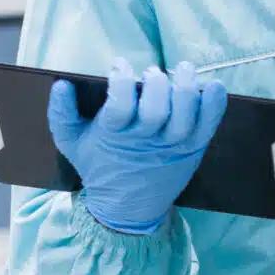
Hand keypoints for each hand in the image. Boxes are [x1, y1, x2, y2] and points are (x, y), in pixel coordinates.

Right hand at [47, 58, 228, 233]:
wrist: (126, 207)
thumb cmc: (99, 165)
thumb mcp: (71, 142)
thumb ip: (61, 114)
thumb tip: (60, 85)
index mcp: (113, 137)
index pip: (120, 107)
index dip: (122, 83)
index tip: (120, 66)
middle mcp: (144, 142)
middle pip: (156, 111)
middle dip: (156, 85)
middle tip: (153, 73)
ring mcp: (171, 147)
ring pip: (184, 118)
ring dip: (187, 89)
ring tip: (183, 69)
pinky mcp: (192, 150)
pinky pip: (208, 127)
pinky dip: (214, 106)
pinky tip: (214, 86)